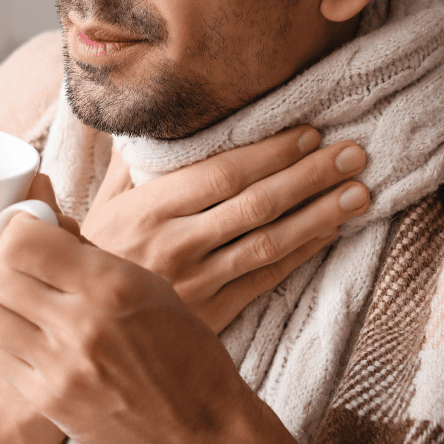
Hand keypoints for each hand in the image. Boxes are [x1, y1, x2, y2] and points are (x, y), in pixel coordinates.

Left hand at [0, 211, 303, 443]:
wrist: (203, 427)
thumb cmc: (182, 345)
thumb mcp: (146, 281)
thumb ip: (87, 249)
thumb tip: (37, 213)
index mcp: (112, 285)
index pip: (22, 242)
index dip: (18, 228)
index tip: (30, 230)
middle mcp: (82, 325)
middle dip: (1, 258)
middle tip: (20, 262)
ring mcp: (61, 368)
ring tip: (20, 298)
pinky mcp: (48, 400)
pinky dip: (0, 334)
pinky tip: (25, 331)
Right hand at [81, 127, 368, 332]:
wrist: (85, 327)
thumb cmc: (97, 253)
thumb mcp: (104, 203)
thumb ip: (132, 162)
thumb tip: (153, 115)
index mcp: (150, 207)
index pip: (223, 173)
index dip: (271, 153)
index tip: (309, 134)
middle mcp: (178, 242)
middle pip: (257, 203)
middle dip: (310, 176)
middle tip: (353, 154)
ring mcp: (199, 281)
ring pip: (270, 241)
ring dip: (320, 214)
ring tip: (359, 192)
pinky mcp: (214, 312)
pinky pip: (267, 277)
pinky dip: (301, 252)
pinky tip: (328, 231)